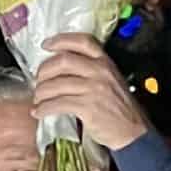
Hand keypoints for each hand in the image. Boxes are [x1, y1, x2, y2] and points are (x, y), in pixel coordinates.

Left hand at [34, 33, 152, 149]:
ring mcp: (94, 89)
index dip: (61, 40)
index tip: (46, 45)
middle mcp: (100, 71)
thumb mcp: (109, 80)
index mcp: (105, 62)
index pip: (82, 41)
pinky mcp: (88, 107)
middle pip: (63, 61)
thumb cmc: (118, 107)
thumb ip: (90, 70)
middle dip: (44, 70)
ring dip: (41, 92)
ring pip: (57, 84)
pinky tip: (39, 112)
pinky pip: (57, 104)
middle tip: (38, 80)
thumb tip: (58, 68)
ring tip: (37, 99)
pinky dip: (43, 108)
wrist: (132, 130)